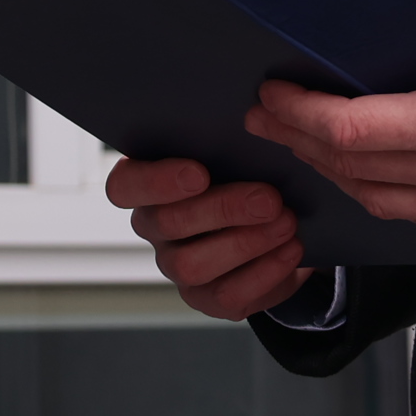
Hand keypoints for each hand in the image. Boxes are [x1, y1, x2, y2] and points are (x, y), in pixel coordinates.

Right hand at [105, 156, 309, 319]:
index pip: (125, 185)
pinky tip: (290, 248)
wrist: (280, 222)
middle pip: (168, 223)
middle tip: (268, 198)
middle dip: (223, 209)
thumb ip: (231, 140)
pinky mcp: (208, 297)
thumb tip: (257, 117)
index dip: (156, 182)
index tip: (198, 173)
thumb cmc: (250, 173)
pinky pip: (226, 295)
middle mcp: (156, 227)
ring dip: (245, 242)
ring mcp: (178, 266)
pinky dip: (263, 271)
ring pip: (192, 264)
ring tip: (286, 222)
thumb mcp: (240, 151)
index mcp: (151, 183)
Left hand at [247, 0, 415, 248]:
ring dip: (332, 173)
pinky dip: (376, 197)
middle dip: (298, 141)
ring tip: (307, 148)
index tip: (274, 93)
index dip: (300, 113)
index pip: (350, 128)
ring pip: (373, 199)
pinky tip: (376, 183)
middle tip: (267, 118)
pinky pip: (410, 220)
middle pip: (348, 167)